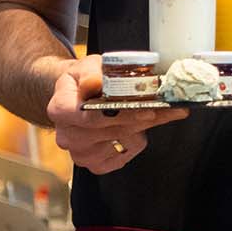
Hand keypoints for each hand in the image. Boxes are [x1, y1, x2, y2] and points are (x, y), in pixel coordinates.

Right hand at [45, 54, 187, 174]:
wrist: (77, 96)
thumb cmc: (85, 80)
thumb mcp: (87, 66)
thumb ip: (92, 72)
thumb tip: (95, 82)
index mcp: (61, 109)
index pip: (91, 117)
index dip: (122, 114)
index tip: (147, 109)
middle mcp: (68, 136)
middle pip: (114, 129)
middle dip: (144, 116)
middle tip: (170, 107)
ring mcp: (81, 153)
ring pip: (125, 140)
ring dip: (144, 126)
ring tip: (153, 111)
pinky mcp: (96, 165)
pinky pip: (127, 154)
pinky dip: (137, 139)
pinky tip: (135, 127)